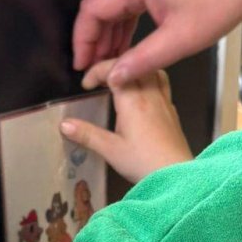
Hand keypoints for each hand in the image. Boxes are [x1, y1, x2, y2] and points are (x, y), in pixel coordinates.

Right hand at [60, 61, 192, 183]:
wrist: (178, 176)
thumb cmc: (143, 162)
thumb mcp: (111, 150)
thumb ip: (87, 135)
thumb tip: (63, 123)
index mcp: (133, 99)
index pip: (116, 70)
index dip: (97, 72)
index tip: (86, 86)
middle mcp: (151, 94)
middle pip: (136, 65)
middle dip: (115, 66)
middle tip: (100, 80)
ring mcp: (165, 101)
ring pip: (153, 71)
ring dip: (136, 71)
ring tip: (122, 83)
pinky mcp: (172, 112)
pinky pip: (161, 86)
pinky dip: (149, 82)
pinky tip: (141, 99)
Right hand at [72, 0, 241, 84]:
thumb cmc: (219, 4)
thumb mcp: (178, 40)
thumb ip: (141, 60)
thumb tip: (112, 77)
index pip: (92, 10)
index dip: (83, 41)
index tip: (81, 66)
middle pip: (100, 5)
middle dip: (95, 39)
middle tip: (94, 69)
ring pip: (114, 2)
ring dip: (110, 32)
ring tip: (110, 62)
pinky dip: (125, 21)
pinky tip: (126, 45)